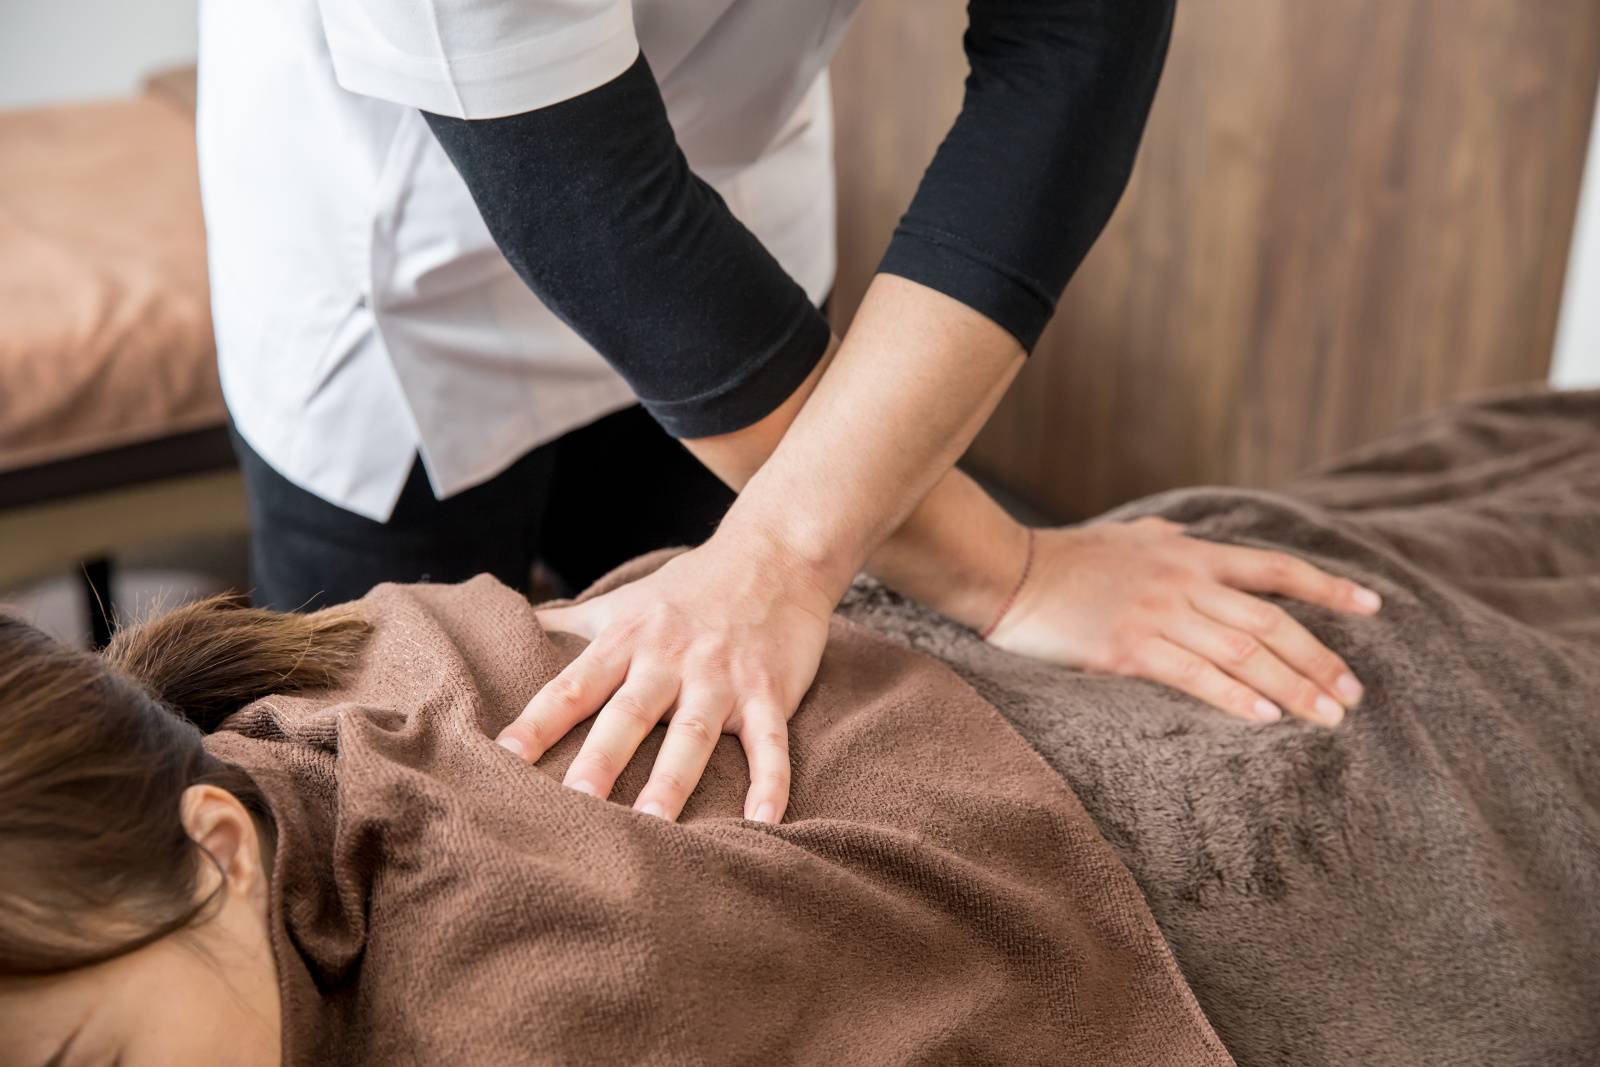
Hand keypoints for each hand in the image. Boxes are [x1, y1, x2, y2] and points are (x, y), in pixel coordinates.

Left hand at [497, 529, 834, 822]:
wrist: (774, 555)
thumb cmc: (689, 588)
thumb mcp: (623, 602)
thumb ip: (568, 624)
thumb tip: (507, 628)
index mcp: (628, 641)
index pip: (573, 685)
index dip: (537, 721)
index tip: (502, 758)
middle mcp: (671, 659)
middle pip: (629, 713)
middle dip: (602, 757)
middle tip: (575, 803)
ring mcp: (722, 677)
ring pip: (692, 735)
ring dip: (673, 782)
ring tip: (653, 828)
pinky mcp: (769, 691)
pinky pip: (769, 743)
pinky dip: (770, 783)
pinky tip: (762, 824)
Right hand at [987, 518, 1380, 726]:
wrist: (1007, 572)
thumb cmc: (1068, 558)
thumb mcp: (1133, 537)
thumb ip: (1171, 541)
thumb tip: (1194, 541)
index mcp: (1189, 554)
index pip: (1275, 569)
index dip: (1329, 587)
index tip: (1374, 607)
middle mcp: (1183, 581)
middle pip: (1271, 620)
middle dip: (1320, 659)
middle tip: (1354, 695)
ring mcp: (1157, 614)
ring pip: (1243, 652)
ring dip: (1292, 687)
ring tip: (1328, 717)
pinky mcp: (1127, 648)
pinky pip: (1194, 675)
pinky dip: (1235, 698)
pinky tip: (1266, 719)